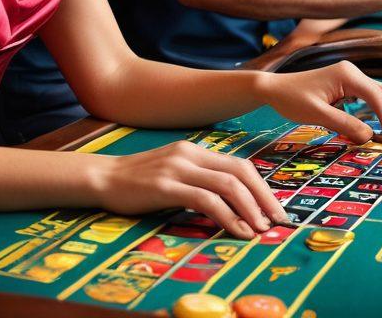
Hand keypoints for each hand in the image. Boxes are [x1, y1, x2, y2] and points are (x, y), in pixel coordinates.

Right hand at [94, 140, 290, 240]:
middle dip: (264, 197)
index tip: (275, 209)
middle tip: (278, 221)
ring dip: (250, 209)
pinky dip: (228, 216)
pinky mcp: (165, 186)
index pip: (239, 164)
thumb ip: (199, 180)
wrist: (104, 177)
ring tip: (261, 230)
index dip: (262, 187)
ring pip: (228, 185)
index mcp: (195, 150)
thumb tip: (233, 201)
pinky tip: (238, 231)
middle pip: (240, 172)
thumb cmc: (139, 181)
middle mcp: (190, 155)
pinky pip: (206, 200)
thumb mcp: (175, 172)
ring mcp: (178, 168)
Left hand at [258, 61, 381, 153]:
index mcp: (347, 75)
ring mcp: (355, 80)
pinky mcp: (352, 88)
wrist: (275, 89)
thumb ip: (344, 124)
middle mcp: (355, 74)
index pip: (378, 97)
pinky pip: (377, 100)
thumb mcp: (316, 114)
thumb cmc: (291, 99)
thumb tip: (370, 137)